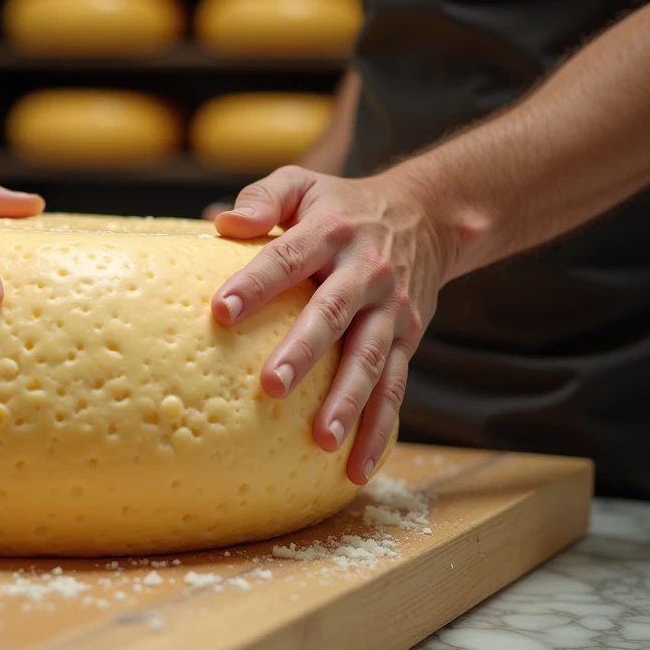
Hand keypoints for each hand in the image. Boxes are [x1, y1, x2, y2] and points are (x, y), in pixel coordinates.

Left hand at [209, 166, 450, 484]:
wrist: (429, 214)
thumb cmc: (341, 205)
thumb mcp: (303, 184)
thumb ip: (263, 198)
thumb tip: (220, 221)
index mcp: (329, 232)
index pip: (287, 257)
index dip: (255, 284)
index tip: (220, 311)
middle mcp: (365, 272)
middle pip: (331, 314)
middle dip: (302, 352)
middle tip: (269, 386)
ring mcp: (390, 309)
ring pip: (369, 359)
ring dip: (347, 401)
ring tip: (320, 439)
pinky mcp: (408, 338)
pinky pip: (395, 387)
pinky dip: (380, 429)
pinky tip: (356, 466)